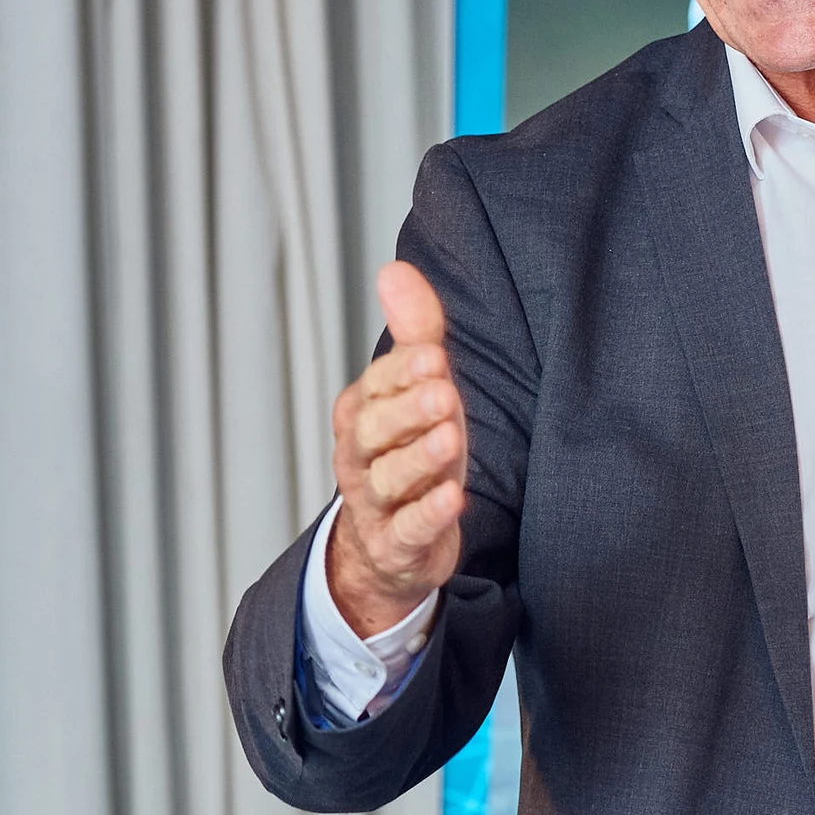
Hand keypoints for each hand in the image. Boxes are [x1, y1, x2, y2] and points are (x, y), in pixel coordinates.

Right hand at [327, 262, 467, 635]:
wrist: (390, 544)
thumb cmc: (409, 452)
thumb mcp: (416, 390)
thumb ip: (413, 332)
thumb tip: (395, 269)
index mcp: (361, 413)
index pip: (377, 387)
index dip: (404, 373)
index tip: (434, 354)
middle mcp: (360, 457)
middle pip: (376, 431)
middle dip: (409, 410)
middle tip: (443, 391)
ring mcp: (375, 505)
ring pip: (391, 479)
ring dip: (420, 458)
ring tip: (450, 439)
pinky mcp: (396, 545)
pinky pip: (409, 530)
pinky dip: (429, 515)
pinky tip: (454, 498)